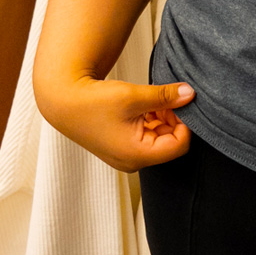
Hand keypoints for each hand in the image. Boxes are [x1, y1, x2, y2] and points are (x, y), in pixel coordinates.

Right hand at [34, 76, 195, 172]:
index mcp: (137, 155)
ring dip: (163, 117)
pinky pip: (149, 135)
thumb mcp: (134, 96)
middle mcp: (133, 160)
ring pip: (161, 136)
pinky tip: (144, 106)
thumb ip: (165, 97)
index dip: (186, 122)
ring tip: (151, 100)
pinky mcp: (123, 146)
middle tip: (166, 97)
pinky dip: (152, 119)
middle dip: (174, 118)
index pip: (180, 145)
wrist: (64, 103)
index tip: (181, 102)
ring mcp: (128, 155)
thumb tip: (191, 94)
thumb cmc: (94, 102)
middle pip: (172, 141)